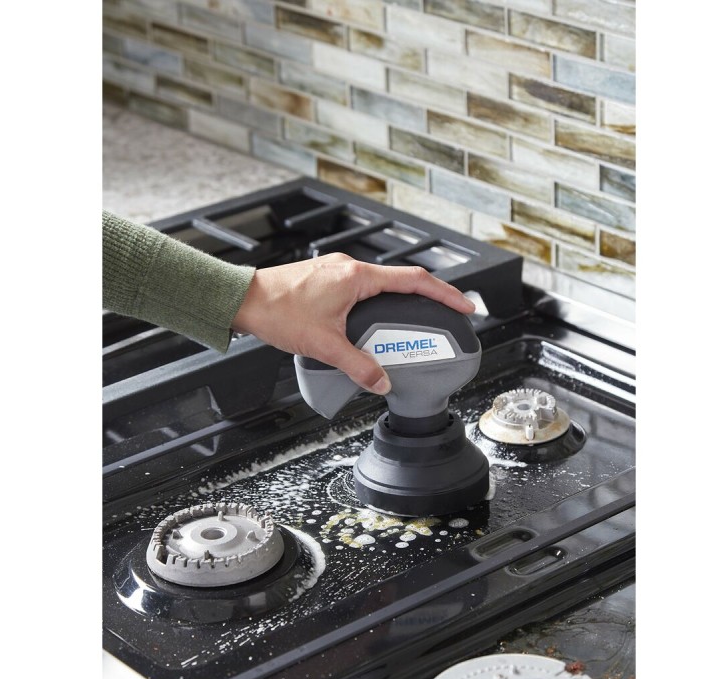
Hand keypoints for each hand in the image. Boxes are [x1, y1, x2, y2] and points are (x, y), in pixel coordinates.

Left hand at [232, 253, 475, 394]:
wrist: (244, 300)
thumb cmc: (278, 312)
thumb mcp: (324, 345)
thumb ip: (358, 366)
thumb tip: (381, 381)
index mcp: (357, 277)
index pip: (414, 281)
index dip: (444, 294)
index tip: (463, 305)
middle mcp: (349, 268)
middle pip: (399, 283)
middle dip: (420, 305)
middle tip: (434, 326)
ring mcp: (335, 272)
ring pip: (377, 287)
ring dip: (392, 308)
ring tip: (399, 333)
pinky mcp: (324, 279)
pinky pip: (358, 290)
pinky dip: (371, 307)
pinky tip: (364, 328)